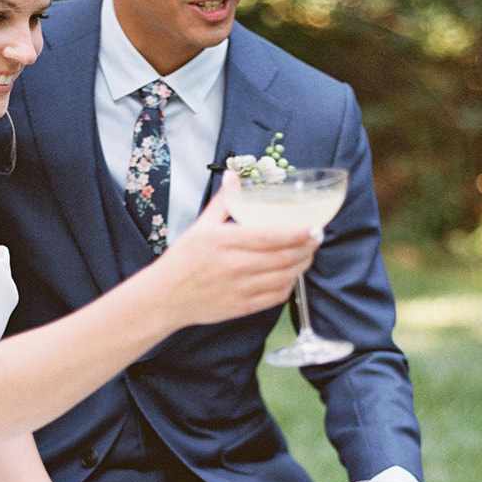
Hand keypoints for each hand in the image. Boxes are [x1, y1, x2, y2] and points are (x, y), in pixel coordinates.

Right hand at [154, 189, 318, 328]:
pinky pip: (275, 297)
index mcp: (225, 241)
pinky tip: (290, 275)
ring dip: (301, 266)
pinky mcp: (242, 307)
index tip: (314, 226)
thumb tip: (234, 175)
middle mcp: (235, 266)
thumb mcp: (200, 226)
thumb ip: (224, 201)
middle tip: (316, 237)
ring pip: (284, 278)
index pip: (270, 236)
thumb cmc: (183, 260)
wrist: (165, 297)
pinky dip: (289, 286)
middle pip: (283, 258)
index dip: (297, 233)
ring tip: (307, 254)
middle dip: (307, 248)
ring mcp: (240, 288)